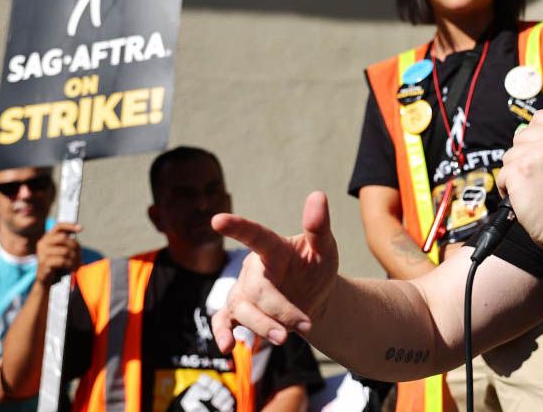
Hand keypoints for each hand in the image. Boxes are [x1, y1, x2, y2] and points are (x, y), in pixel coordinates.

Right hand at [35, 223, 81, 287]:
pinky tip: (72, 269)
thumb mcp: (62, 251)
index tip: (81, 229)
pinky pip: (62, 261)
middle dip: (76, 247)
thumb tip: (79, 229)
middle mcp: (42, 243)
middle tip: (81, 257)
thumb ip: (68, 242)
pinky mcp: (44, 263)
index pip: (58, 226)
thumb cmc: (56, 265)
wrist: (45, 281)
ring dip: (75, 259)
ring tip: (77, 265)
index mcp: (46, 238)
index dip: (70, 226)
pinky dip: (70, 265)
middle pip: (64, 238)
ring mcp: (42, 253)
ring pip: (65, 251)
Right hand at [210, 191, 338, 350]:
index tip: (217, 220)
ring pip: (242, 309)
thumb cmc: (316, 268)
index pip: (255, 235)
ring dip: (262, 326)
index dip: (238, 228)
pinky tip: (227, 346)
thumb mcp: (325, 248)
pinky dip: (222, 333)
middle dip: (280, 310)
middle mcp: (253, 269)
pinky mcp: (239, 311)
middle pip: (257, 290)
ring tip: (284, 338)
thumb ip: (319, 226)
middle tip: (305, 324)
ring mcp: (244, 291)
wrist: (313, 298)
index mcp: (273, 248)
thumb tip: (318, 195)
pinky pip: (223, 321)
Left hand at [496, 110, 542, 250]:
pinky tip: (524, 198)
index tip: (539, 150)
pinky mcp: (518, 171)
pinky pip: (502, 174)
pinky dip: (508, 188)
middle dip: (524, 156)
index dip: (536, 134)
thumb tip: (532, 132)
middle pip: (521, 136)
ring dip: (516, 173)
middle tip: (540, 177)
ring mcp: (536, 153)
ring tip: (534, 189)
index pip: (541, 117)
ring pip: (510, 155)